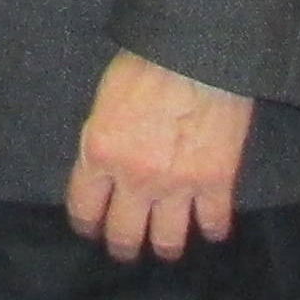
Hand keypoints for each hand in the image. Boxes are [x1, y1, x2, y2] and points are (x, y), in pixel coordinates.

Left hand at [61, 50, 253, 260]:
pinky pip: (213, 223)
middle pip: (123, 235)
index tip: (92, 228)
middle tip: (127, 248)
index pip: (84, 209)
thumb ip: (102, 140)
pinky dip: (213, 230)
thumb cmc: (145, 63)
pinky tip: (210, 229)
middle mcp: (135, 179)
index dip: (87, 224)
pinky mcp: (215, 181)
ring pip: (167, 241)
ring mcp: (177, 185)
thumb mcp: (104, 101)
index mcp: (100, 154)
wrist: (195, 51)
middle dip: (123, 246)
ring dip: (165, 248)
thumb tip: (101, 164)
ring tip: (166, 248)